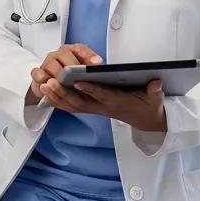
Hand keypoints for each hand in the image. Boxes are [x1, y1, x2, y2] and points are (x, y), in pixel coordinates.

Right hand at [27, 44, 101, 104]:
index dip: (89, 55)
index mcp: (73, 51)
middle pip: (65, 54)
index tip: (97, 64)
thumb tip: (101, 70)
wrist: (50, 84)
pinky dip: (41, 77)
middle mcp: (59, 54)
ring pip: (51, 64)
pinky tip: (47, 83)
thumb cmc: (69, 79)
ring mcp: (47, 63)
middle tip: (79, 76)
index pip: (81, 49)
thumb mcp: (83, 74)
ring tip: (64, 82)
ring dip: (57, 73)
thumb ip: (91, 71)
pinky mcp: (37, 73)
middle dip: (72, 66)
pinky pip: (37, 73)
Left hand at [39, 76, 166, 132]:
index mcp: (117, 102)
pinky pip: (71, 107)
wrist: (145, 120)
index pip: (102, 95)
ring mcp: (96, 109)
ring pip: (72, 105)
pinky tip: (45, 93)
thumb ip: (155, 91)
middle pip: (81, 102)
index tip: (78, 80)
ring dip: (57, 96)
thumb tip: (156, 82)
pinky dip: (58, 101)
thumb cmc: (148, 106)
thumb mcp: (155, 99)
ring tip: (43, 85)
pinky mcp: (91, 109)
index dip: (90, 89)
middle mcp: (103, 107)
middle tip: (50, 82)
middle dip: (64, 93)